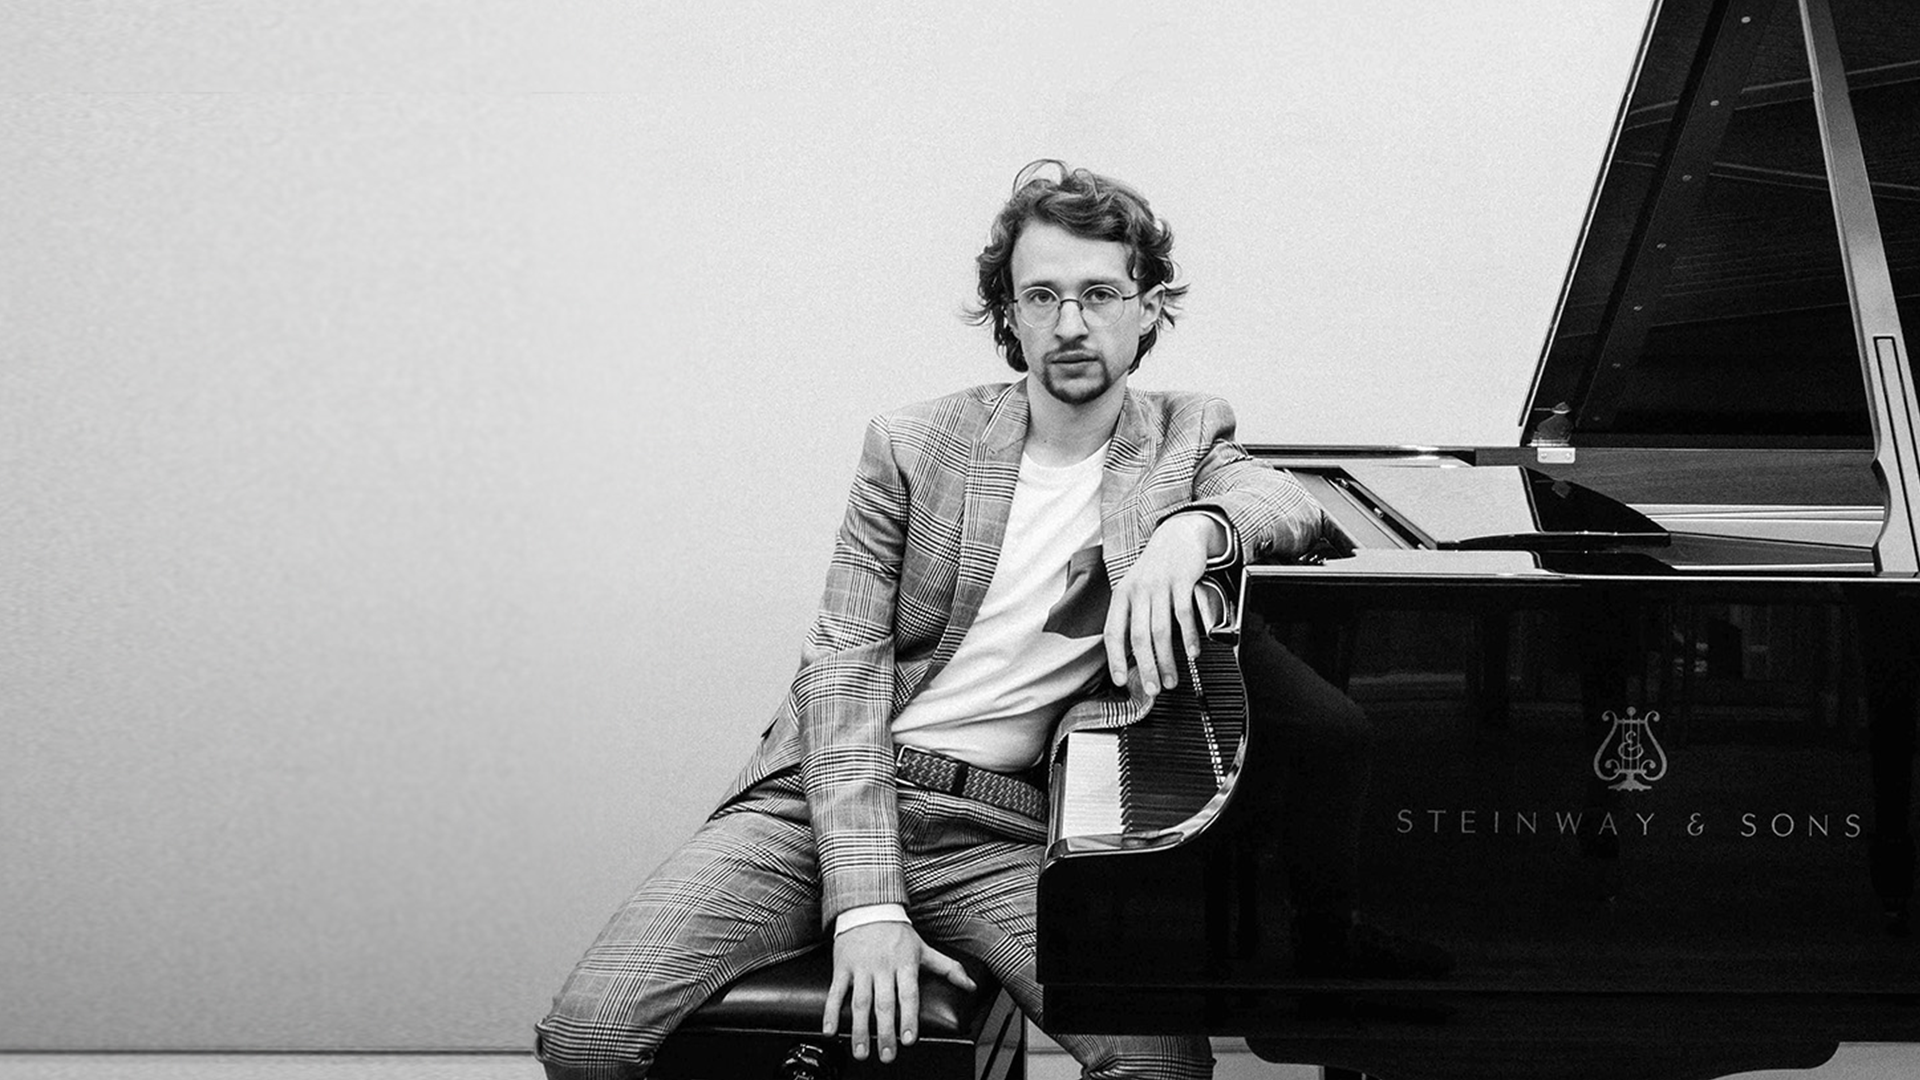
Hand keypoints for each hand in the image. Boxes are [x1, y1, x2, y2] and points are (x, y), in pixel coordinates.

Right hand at [823, 921, 976, 1062]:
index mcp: (904, 964)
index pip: (908, 994)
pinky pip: (835, 992)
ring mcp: (861, 968)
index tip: (909, 1039)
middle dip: (885, 1032)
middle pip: (884, 1004)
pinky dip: (831, 1012)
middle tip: (887, 1055)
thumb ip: (948, 969)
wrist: (868, 906)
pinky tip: (830, 1031)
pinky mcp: (842, 967)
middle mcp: (882, 967)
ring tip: (861, 1051)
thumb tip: (971, 986)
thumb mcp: (924, 949)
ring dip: (859, 1029)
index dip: (908, 1017)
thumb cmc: (898, 933)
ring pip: (860, 1002)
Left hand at [1104, 514, 1221, 696]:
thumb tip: (1133, 654)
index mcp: (1122, 595)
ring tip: (1172, 678)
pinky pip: (1185, 615)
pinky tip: (1192, 653)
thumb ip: (1132, 616)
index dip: (1115, 659)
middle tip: (1153, 689)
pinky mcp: (1182, 580)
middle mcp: (1138, 590)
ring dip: (1168, 660)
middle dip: (1146, 668)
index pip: (1113, 632)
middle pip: (1139, 637)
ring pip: (1161, 630)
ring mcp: (1160, 585)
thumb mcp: (1135, 588)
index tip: (1120, 680)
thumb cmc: (1156, 568)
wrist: (1178, 535)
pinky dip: (1189, 637)